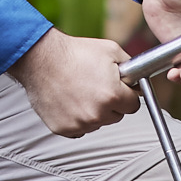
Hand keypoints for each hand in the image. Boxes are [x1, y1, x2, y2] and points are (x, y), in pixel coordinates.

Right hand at [15, 29, 134, 137]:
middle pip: (116, 116)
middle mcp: (97, 113)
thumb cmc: (74, 52)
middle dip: (110, 104)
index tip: (118, 89)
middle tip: (96, 87)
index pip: (133, 105)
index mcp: (113, 95)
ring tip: (79, 91)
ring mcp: (79, 123)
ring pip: (97, 123)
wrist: (40, 59)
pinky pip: (79, 129)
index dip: (126, 95)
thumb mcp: (111, 51)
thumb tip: (140, 79)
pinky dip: (76, 118)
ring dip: (93, 112)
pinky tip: (69, 101)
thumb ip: (131, 67)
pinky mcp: (63, 129)